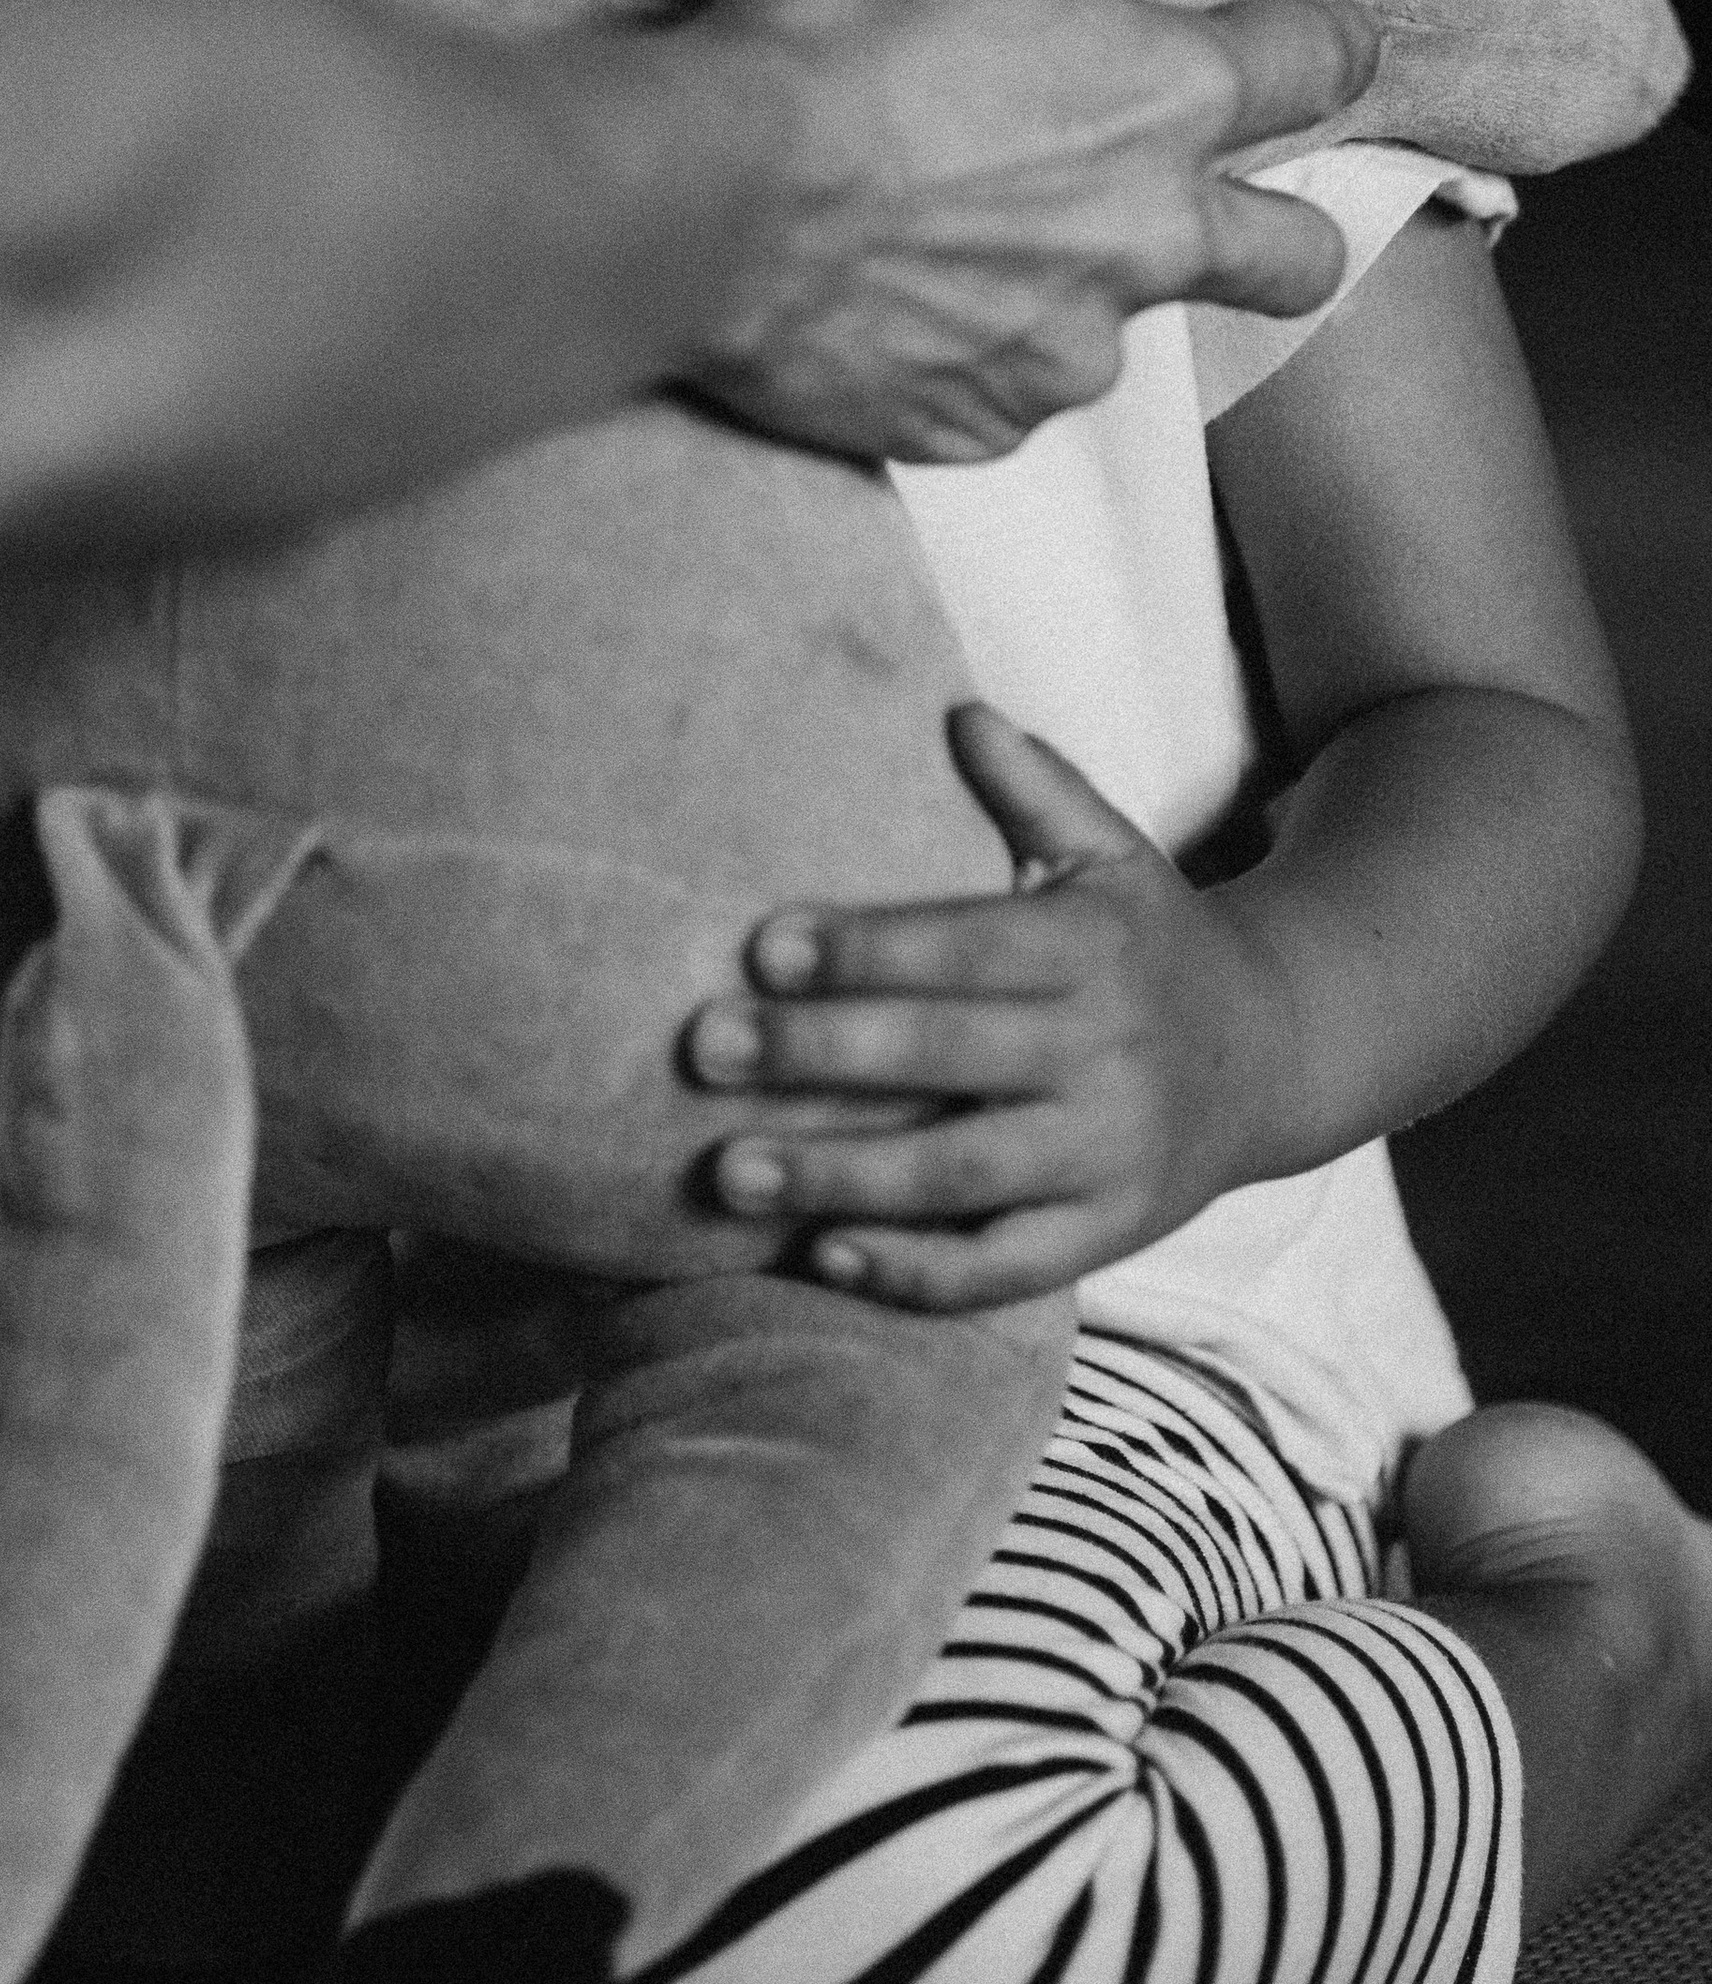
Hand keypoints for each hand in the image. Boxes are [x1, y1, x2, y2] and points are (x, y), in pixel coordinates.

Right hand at [682, 0, 1376, 458]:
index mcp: (1168, 94)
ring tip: (948, 255)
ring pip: (1113, 336)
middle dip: (1286, 235)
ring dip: (1064, 296)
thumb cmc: (825, 47)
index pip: (1318, 62)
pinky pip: (995, 394)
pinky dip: (958, 356)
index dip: (1330, 46)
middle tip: (1224, 214)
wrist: (702, 201)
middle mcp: (1152, 238)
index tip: (1325, 47)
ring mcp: (1068, 351)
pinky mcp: (978, 425)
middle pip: (1299, 259)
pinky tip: (884, 309)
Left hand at [684, 705, 1282, 1304]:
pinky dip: (914, 1273)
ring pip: (961, 1176)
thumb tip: (960, 711)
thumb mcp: (1112, 852)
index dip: (865, 949)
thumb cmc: (1148, 943)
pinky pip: (1004, 1269)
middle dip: (819, 1055)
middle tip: (705, 1048)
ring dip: (840, 1178)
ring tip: (728, 1171)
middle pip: (947, 1057)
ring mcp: (1109, 1154)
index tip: (760, 947)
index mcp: (1092, 950)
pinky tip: (822, 1255)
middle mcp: (1106, 1054)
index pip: (966, 948)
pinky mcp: (1108, 1234)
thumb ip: (1036, 787)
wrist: (1277, 1054)